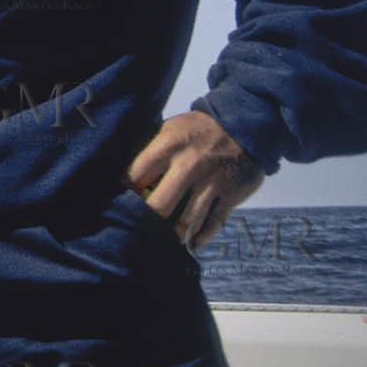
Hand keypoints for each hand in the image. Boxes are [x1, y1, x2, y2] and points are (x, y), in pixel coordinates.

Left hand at [127, 111, 264, 249]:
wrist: (243, 125)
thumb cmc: (198, 129)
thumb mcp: (170, 129)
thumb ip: (151, 150)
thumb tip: (128, 176)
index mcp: (169, 145)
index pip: (137, 175)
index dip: (128, 191)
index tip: (123, 200)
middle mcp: (189, 165)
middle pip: (160, 205)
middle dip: (148, 219)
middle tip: (141, 226)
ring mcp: (212, 182)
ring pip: (187, 221)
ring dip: (174, 233)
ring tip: (163, 238)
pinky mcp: (231, 195)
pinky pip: (212, 224)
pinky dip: (200, 237)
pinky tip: (190, 242)